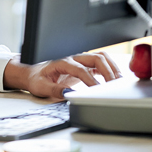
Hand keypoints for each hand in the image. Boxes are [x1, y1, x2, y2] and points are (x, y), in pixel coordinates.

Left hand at [3, 52, 121, 98]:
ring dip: (112, 68)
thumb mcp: (40, 87)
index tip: (98, 91)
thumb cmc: (36, 79)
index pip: (81, 69)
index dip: (90, 80)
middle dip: (107, 71)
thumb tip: (68, 94)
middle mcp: (73, 58)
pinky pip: (100, 63)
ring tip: (119, 82)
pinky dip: (110, 69)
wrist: (33, 73)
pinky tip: (115, 79)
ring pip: (101, 57)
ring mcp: (80, 60)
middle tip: (114, 86)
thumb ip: (54, 90)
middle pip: (96, 58)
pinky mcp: (84, 65)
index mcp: (62, 62)